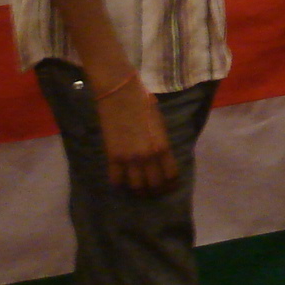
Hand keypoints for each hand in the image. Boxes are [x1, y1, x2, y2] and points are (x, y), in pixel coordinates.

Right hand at [92, 76, 178, 195]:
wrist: (119, 93)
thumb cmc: (143, 102)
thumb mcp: (159, 123)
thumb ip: (161, 143)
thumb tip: (160, 156)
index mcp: (163, 146)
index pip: (171, 176)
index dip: (171, 184)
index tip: (169, 186)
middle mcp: (148, 156)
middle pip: (154, 186)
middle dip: (155, 191)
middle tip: (152, 190)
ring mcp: (129, 158)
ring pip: (136, 187)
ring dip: (138, 190)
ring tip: (137, 187)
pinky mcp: (112, 156)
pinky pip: (116, 179)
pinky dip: (119, 181)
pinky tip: (121, 177)